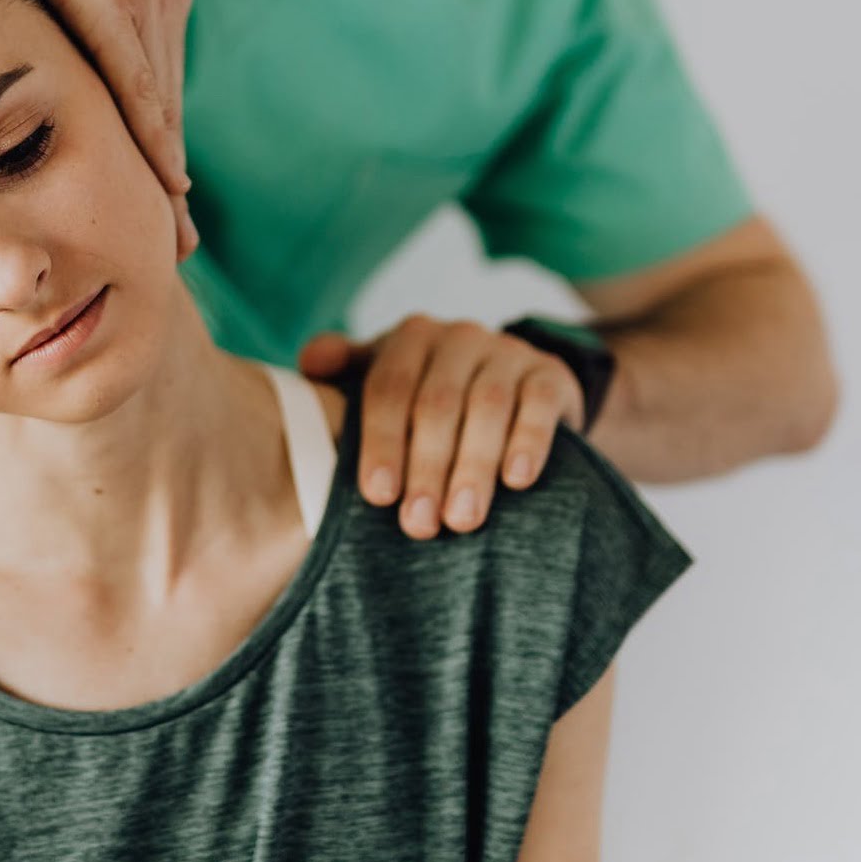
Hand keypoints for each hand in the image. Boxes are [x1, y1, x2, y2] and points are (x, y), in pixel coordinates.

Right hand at [0, 0, 197, 259]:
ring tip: (173, 233)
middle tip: (182, 245)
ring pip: (161, 109)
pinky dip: (151, 135)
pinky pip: (138, 83)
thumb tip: (42, 50)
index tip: (168, 204)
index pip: (159, 90)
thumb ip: (67, 7)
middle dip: (172, 180)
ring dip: (167, 175)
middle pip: (169, 111)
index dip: (162, 150)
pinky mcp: (116, 0)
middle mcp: (164, 3)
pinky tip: (163, 178)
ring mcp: (146, 2)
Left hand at [299, 316, 585, 538]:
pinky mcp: (550, 375)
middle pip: (436, 403)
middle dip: (426, 468)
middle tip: (419, 524)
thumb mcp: (387, 378)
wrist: (514, 385)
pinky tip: (517, 480)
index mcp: (410, 338)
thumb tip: (310, 363)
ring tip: (462, 519)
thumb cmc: (430, 395)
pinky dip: (527, 441)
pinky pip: (538, 404)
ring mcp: (507, 353)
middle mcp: (458, 337)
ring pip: (487, 406)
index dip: (381, 442)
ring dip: (472, 467)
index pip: (388, 388)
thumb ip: (344, 372)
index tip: (379, 496)